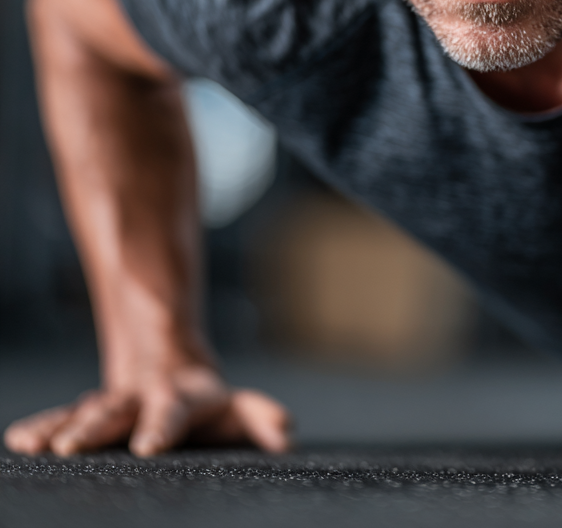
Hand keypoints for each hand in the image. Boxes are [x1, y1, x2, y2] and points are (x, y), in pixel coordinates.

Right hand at [3, 363, 290, 456]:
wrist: (168, 365)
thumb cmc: (207, 402)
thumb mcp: (236, 407)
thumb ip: (260, 418)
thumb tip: (285, 436)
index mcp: (182, 398)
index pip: (174, 412)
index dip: (162, 427)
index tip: (148, 446)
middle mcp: (143, 398)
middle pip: (120, 408)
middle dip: (97, 426)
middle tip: (74, 445)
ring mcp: (113, 403)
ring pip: (85, 411)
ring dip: (63, 427)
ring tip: (42, 446)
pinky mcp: (88, 411)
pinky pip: (62, 416)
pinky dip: (43, 427)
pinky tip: (22, 441)